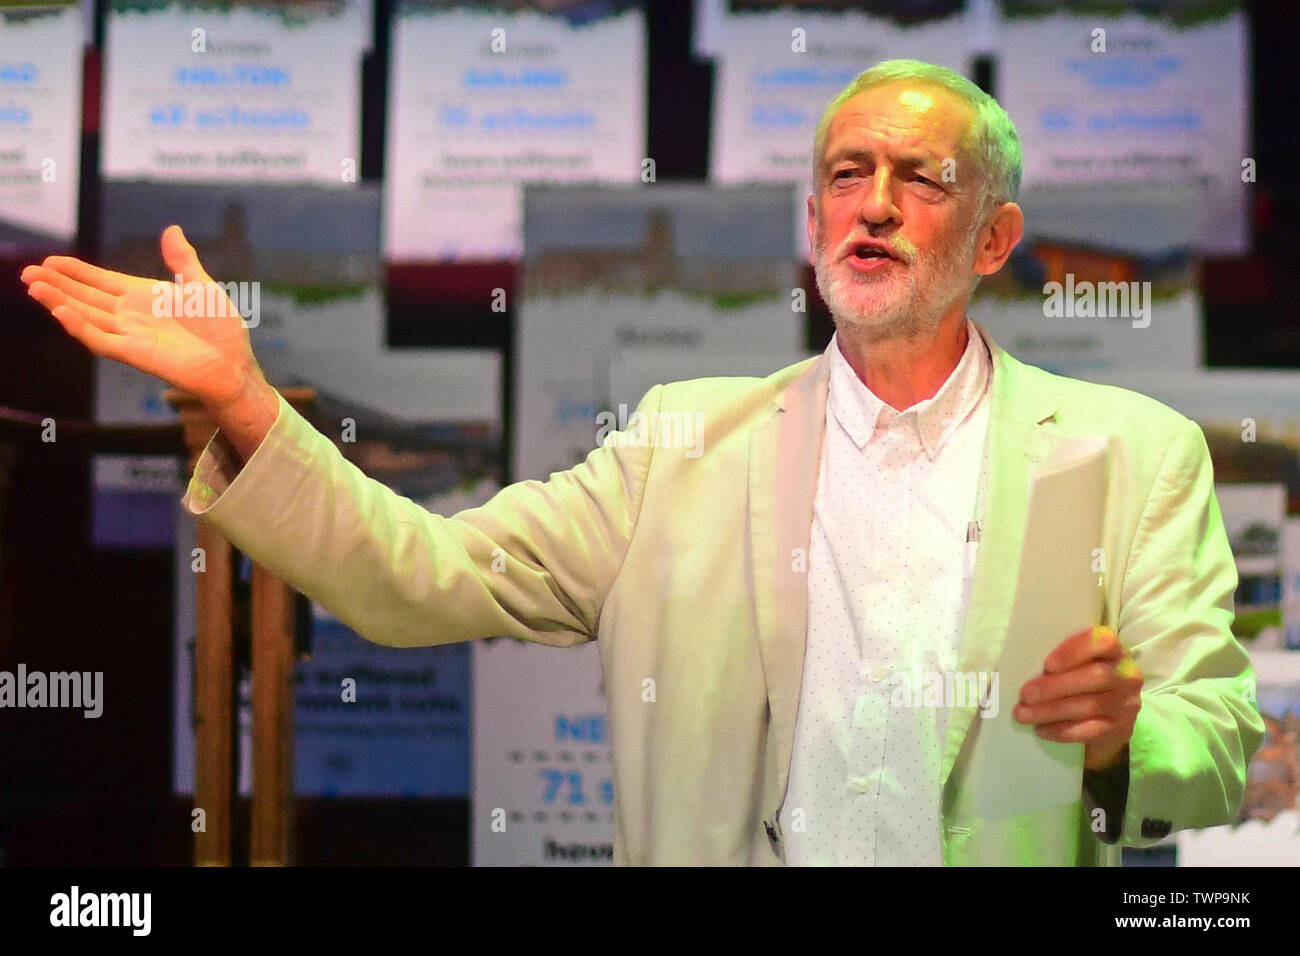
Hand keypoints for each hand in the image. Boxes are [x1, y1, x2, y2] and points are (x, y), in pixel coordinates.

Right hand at [20, 224, 266, 414]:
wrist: (233, 364)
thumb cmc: (221, 329)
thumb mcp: (202, 287)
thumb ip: (182, 260)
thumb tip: (171, 229)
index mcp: (144, 297)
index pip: (101, 281)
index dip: (76, 271)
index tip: (51, 260)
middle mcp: (131, 315)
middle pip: (86, 297)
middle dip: (57, 285)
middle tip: (28, 272)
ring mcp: (130, 334)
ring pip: (86, 316)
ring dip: (59, 302)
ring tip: (34, 286)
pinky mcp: (135, 354)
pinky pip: (101, 340)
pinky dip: (80, 327)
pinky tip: (62, 312)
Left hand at [1013, 625, 1142, 770]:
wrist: (1108, 717)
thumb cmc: (1081, 679)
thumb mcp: (1077, 663)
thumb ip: (1059, 660)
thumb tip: (1019, 664)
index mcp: (1114, 650)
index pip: (1103, 642)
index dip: (1075, 652)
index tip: (1047, 664)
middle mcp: (1127, 674)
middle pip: (1095, 677)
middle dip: (1055, 686)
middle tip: (1025, 694)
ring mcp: (1127, 703)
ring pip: (1089, 706)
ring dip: (1051, 711)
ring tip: (1023, 714)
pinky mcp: (1120, 728)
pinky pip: (1090, 730)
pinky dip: (1062, 730)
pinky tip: (1041, 730)